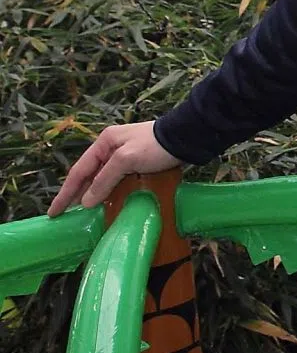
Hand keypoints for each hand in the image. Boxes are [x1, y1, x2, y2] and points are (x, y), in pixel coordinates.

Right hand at [49, 121, 180, 216]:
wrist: (186, 137)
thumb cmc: (155, 146)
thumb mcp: (126, 160)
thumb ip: (105, 179)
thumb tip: (86, 201)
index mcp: (104, 142)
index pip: (79, 170)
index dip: (65, 192)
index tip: (54, 211)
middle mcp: (111, 146)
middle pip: (89, 174)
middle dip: (77, 194)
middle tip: (65, 215)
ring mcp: (125, 154)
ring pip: (103, 178)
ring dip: (93, 194)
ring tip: (84, 213)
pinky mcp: (138, 162)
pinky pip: (117, 179)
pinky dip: (109, 191)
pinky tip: (107, 203)